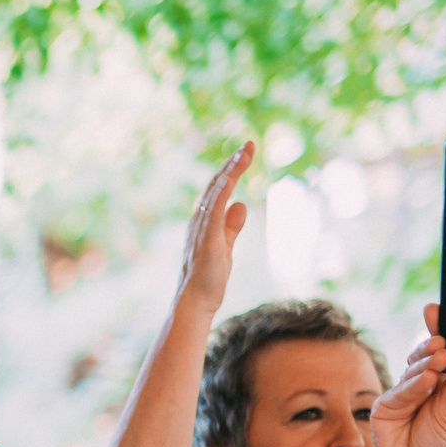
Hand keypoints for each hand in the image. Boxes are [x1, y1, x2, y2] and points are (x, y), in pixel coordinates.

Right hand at [177, 141, 252, 314]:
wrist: (195, 302)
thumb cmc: (209, 279)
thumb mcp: (226, 246)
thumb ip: (232, 226)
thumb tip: (241, 204)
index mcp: (204, 222)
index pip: (218, 190)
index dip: (231, 170)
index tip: (245, 154)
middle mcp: (199, 221)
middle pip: (217, 185)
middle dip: (233, 163)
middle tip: (249, 144)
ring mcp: (201, 228)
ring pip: (216, 192)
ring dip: (231, 170)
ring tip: (245, 152)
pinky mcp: (207, 238)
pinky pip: (215, 209)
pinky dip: (223, 190)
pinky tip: (232, 175)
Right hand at [369, 303, 445, 446]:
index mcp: (435, 384)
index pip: (437, 353)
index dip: (437, 331)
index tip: (439, 311)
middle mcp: (415, 386)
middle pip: (422, 358)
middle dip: (432, 345)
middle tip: (444, 338)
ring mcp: (397, 396)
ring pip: (412, 373)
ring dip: (426, 364)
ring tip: (442, 356)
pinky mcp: (383, 410)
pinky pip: (399, 393)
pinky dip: (414, 386)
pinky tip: (428, 380)